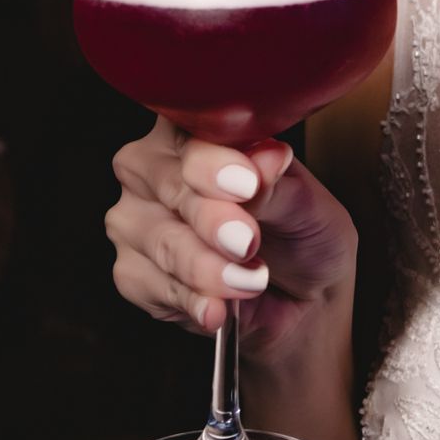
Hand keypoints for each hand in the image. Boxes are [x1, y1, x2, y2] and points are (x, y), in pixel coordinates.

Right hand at [106, 116, 358, 355]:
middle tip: (247, 241)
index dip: (214, 160)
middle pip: (170, 183)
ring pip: (160, 239)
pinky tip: (217, 309)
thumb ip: (278, 183)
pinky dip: (190, 299)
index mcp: (199, 131)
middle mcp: (157, 166)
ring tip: (250, 280)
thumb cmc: (303, 234)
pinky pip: (150, 284)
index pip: (191, 131)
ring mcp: (137, 217)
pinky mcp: (132, 270)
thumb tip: (268, 157)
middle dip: (210, 218)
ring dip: (206, 266)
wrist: (304, 299)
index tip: (246, 185)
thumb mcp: (307, 204)